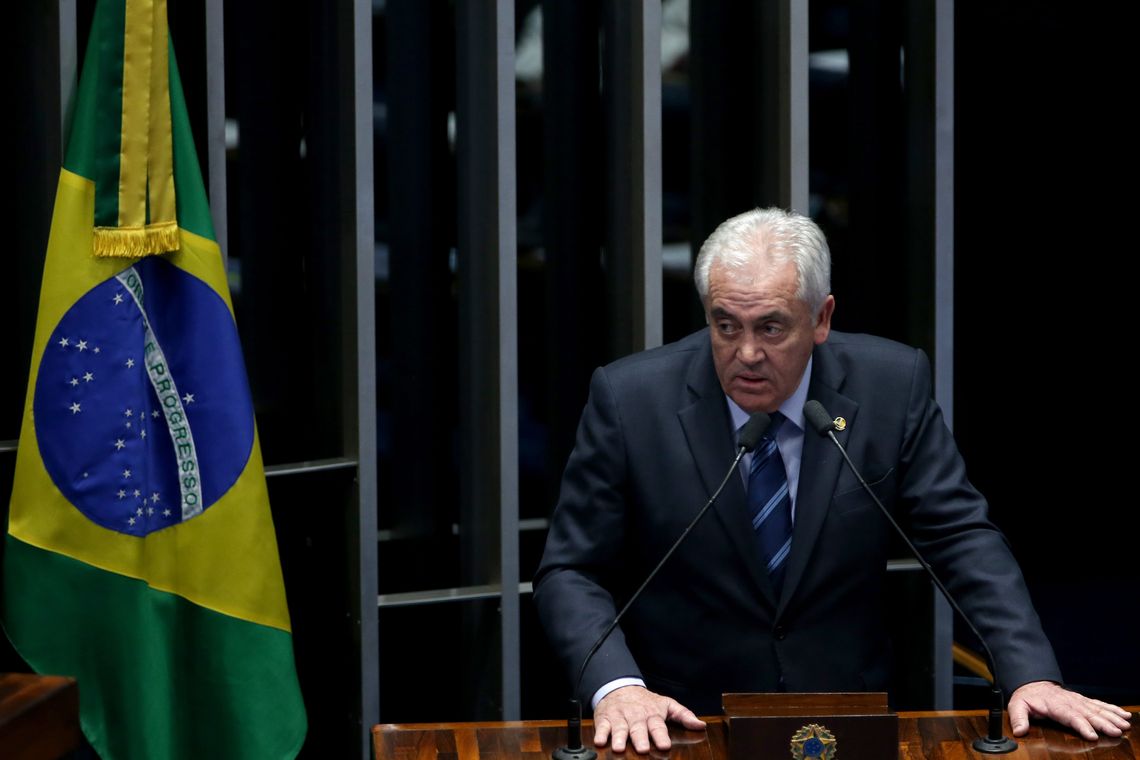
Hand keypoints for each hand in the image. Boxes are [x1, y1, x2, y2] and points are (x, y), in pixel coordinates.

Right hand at [593, 685, 705, 752]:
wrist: (620, 687)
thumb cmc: (646, 701)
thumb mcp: (667, 705)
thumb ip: (684, 715)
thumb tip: (701, 725)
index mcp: (652, 715)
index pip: (658, 726)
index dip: (661, 736)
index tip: (665, 745)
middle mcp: (636, 717)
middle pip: (638, 729)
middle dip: (640, 739)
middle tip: (643, 749)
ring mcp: (620, 718)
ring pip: (619, 728)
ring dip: (619, 738)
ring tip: (619, 748)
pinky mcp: (605, 719)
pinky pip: (602, 727)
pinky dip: (600, 733)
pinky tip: (599, 741)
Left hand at [1008, 681, 1131, 739]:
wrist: (1033, 683)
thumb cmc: (1027, 697)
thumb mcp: (1017, 705)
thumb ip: (1019, 718)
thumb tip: (1019, 731)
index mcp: (1055, 705)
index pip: (1070, 716)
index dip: (1081, 725)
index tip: (1092, 735)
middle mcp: (1069, 702)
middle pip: (1088, 714)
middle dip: (1103, 723)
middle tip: (1116, 731)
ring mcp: (1078, 701)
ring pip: (1097, 709)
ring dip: (1112, 717)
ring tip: (1124, 724)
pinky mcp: (1084, 701)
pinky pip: (1100, 705)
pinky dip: (1112, 709)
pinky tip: (1124, 715)